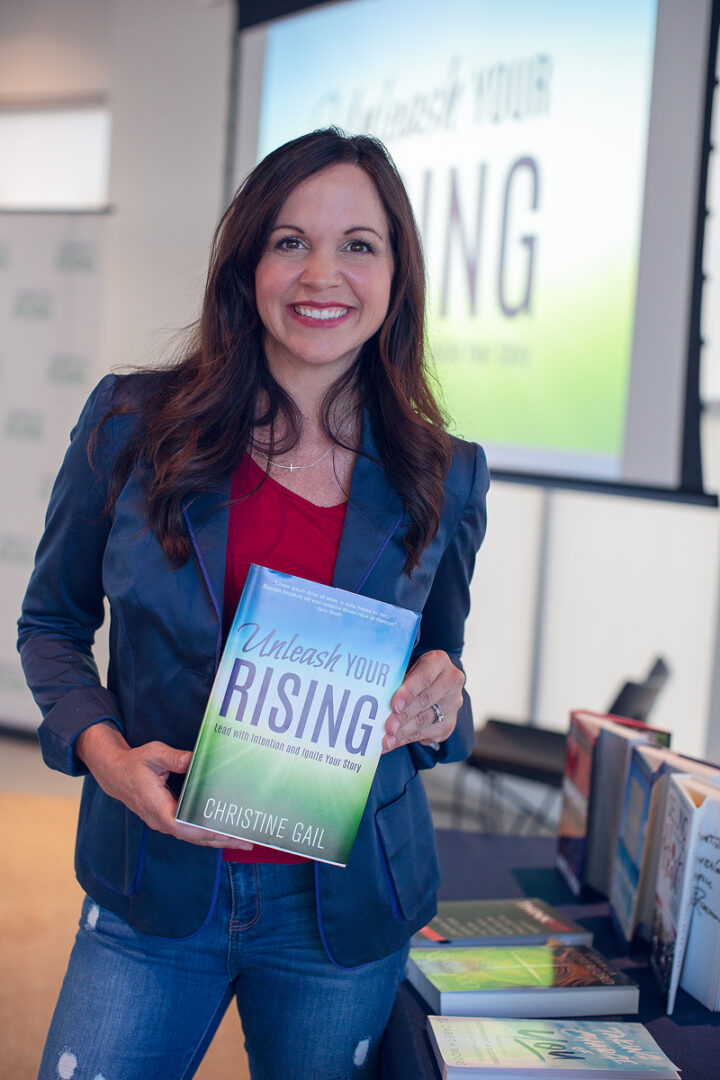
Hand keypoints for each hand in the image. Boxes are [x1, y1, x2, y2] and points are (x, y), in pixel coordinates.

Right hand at [75, 723, 253, 849]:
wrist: (115, 774)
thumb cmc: (134, 764)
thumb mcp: (152, 754)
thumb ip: (173, 757)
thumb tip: (195, 760)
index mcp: (156, 807)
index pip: (184, 825)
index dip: (206, 830)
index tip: (226, 831)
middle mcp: (161, 820)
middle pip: (194, 837)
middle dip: (220, 839)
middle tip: (247, 839)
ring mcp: (164, 823)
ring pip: (194, 837)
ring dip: (218, 840)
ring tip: (243, 840)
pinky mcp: (168, 820)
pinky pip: (191, 832)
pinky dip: (208, 834)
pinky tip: (225, 833)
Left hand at [382, 650, 463, 752]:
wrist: (434, 684)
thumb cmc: (414, 675)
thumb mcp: (408, 669)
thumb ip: (397, 682)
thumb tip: (376, 700)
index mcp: (439, 661)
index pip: (424, 678)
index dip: (408, 692)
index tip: (394, 705)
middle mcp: (451, 681)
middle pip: (425, 700)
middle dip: (404, 716)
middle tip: (387, 728)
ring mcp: (453, 702)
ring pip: (426, 719)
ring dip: (404, 732)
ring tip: (387, 740)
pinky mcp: (450, 722)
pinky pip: (428, 733)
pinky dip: (408, 739)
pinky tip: (394, 742)